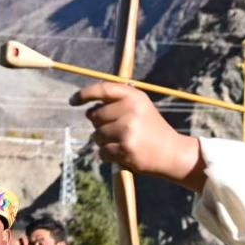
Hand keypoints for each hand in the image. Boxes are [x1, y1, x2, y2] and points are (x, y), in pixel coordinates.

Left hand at [72, 83, 206, 191]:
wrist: (171, 153)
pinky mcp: (125, 149)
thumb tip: (88, 110)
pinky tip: (121, 154)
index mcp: (134, 96)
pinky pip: (102, 151)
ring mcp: (127, 130)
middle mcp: (130, 110)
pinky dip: (107, 155)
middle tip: (116, 131)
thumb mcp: (140, 107)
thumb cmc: (152, 129)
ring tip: (122, 143)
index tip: (73, 101)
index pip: (102, 89)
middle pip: (95, 116)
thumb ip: (117, 102)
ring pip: (96, 135)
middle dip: (100, 125)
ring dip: (103, 141)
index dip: (84, 94)